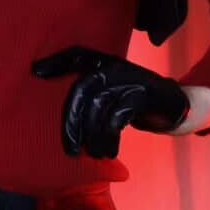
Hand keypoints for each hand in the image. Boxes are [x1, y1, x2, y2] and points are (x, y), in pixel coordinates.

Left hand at [31, 45, 189, 158]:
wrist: (174, 106)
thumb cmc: (133, 102)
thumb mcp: (109, 95)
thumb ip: (87, 96)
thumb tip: (58, 105)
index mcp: (104, 64)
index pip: (76, 55)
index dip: (57, 61)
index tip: (36, 72)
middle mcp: (114, 66)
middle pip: (82, 90)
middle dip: (72, 122)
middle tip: (70, 150)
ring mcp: (130, 79)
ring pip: (99, 107)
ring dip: (93, 137)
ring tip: (94, 155)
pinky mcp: (143, 94)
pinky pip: (118, 117)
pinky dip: (110, 138)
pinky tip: (109, 153)